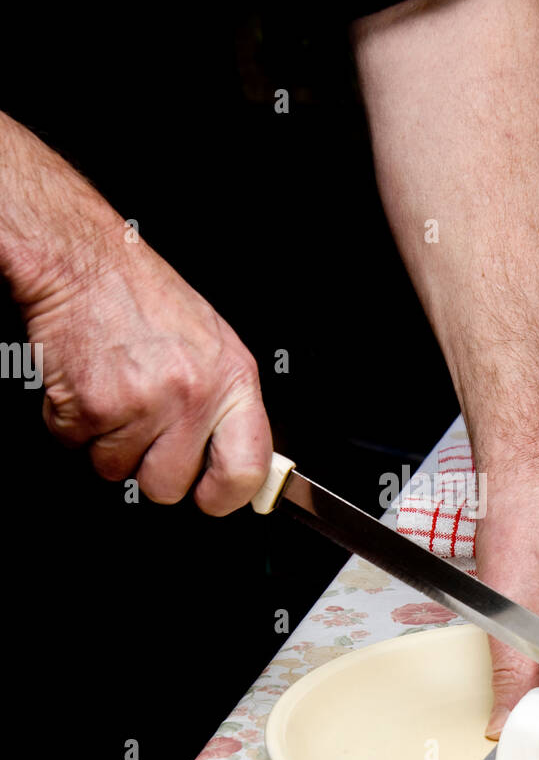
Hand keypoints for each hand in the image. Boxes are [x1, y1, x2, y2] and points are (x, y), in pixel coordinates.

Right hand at [16, 222, 271, 514]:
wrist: (85, 263)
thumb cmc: (146, 300)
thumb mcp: (214, 347)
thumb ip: (227, 408)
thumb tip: (238, 464)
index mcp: (233, 381)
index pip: (247, 471)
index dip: (224, 496)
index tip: (210, 496)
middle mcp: (193, 395)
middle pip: (168, 487)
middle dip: (147, 467)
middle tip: (143, 426)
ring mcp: (142, 404)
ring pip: (115, 471)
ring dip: (106, 441)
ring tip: (115, 392)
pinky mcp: (92, 406)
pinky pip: (75, 446)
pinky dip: (71, 422)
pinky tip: (89, 383)